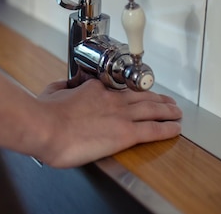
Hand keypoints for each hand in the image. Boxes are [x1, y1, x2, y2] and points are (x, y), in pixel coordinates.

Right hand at [36, 79, 181, 167]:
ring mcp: (121, 115)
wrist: (46, 127)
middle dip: (157, 98)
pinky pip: (154, 129)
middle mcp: (112, 99)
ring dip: (167, 110)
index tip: (135, 94)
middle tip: (167, 100)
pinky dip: (167, 128)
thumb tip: (61, 87)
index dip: (130, 92)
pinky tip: (175, 128)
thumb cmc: (44, 113)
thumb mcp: (52, 93)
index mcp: (94, 90)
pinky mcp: (126, 133)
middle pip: (141, 97)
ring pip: (152, 110)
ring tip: (176, 111)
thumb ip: (60, 89)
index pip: (118, 90)